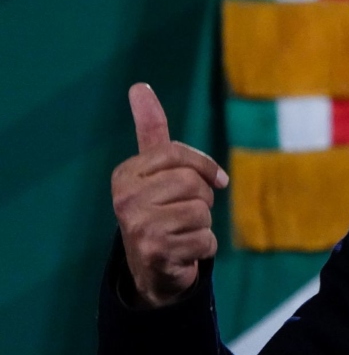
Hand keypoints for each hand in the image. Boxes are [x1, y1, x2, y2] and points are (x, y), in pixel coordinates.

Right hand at [111, 83, 228, 307]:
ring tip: (183, 232)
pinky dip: (205, 248)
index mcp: (125, 174)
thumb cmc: (160, 209)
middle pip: (193, 184)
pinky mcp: (155, 252)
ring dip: (204, 225)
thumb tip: (139, 86)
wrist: (153, 268)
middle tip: (187, 213)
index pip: (177, 154)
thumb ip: (150, 129)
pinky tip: (185, 252)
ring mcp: (137, 227)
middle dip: (203, 200)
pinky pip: (206, 240)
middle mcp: (124, 199)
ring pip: (202, 212)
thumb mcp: (154, 169)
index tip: (217, 180)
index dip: (205, 167)